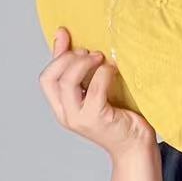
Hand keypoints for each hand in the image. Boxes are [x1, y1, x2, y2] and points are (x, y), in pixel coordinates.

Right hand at [38, 27, 153, 156]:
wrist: (135, 145)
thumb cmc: (117, 116)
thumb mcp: (92, 89)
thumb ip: (77, 68)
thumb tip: (62, 35)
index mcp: (62, 108)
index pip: (46, 79)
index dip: (55, 54)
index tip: (66, 35)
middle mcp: (66, 115)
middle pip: (51, 78)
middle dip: (68, 58)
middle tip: (89, 52)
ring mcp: (80, 119)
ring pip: (67, 82)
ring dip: (83, 64)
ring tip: (100, 58)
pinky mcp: (97, 119)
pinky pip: (94, 88)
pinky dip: (103, 73)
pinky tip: (113, 70)